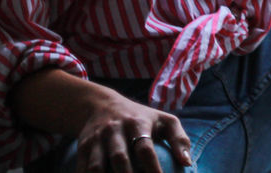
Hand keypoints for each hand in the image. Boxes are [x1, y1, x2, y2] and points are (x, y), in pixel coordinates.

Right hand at [74, 89, 192, 172]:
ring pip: (97, 166)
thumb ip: (179, 139)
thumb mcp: (163, 120)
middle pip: (120, 159)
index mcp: (138, 123)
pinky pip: (82, 169)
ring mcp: (97, 139)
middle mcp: (115, 129)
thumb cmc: (140, 118)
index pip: (145, 149)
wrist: (101, 104)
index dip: (152, 169)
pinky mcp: (82, 147)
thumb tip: (187, 163)